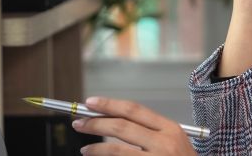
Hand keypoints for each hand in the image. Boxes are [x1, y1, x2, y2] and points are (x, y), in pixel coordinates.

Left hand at [71, 96, 195, 155]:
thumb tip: (112, 120)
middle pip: (121, 126)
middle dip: (95, 123)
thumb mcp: (173, 142)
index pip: (134, 110)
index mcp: (170, 129)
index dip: (109, 104)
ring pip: (116, 150)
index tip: (90, 103)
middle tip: (78, 123)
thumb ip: (149, 131)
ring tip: (85, 149)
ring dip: (96, 148)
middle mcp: (164, 143)